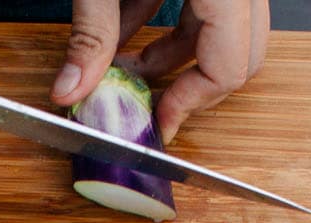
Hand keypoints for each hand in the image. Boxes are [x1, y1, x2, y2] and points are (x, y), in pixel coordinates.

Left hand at [52, 0, 268, 143]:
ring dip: (174, 56)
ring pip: (222, 30)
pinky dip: (167, 23)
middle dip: (191, 85)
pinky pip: (202, 3)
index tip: (157, 123)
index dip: (191, 102)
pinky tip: (124, 33)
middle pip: (240, 54)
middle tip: (152, 104)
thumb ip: (91, 33)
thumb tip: (70, 90)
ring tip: (126, 69)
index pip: (229, 66)